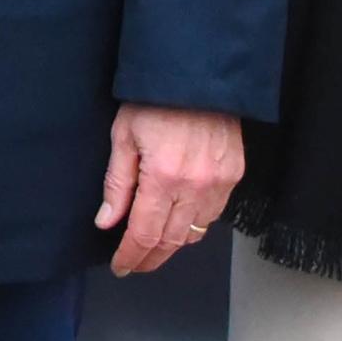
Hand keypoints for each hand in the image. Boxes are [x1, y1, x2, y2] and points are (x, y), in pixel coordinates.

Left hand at [94, 103, 242, 275]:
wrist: (199, 74)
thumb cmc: (155, 100)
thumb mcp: (124, 135)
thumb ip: (117, 183)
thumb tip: (107, 222)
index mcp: (163, 178)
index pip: (145, 234)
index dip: (131, 256)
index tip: (120, 266)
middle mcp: (195, 187)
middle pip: (172, 241)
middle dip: (150, 258)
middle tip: (135, 263)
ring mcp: (219, 183)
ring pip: (196, 232)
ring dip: (173, 244)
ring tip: (154, 246)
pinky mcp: (234, 175)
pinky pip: (214, 214)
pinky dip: (196, 225)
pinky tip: (181, 222)